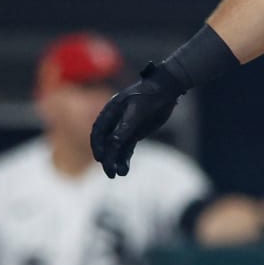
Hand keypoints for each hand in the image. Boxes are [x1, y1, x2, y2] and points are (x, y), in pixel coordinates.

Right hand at [91, 62, 184, 177]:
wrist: (165, 90)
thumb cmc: (149, 97)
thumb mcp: (137, 112)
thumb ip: (125, 128)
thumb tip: (113, 145)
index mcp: (110, 112)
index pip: (98, 132)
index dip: (98, 146)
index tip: (100, 159)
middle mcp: (114, 121)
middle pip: (105, 143)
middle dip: (106, 158)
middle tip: (110, 173)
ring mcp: (124, 127)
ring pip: (116, 148)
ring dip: (116, 161)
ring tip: (119, 174)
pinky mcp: (134, 133)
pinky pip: (126, 148)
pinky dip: (124, 159)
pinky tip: (124, 169)